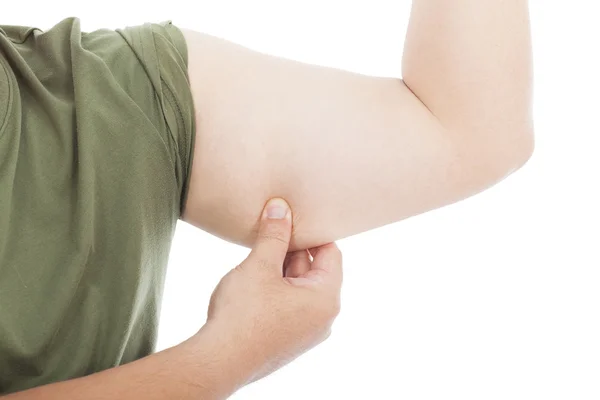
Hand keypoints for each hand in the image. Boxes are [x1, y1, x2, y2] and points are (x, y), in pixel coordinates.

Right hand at [204, 198, 342, 384]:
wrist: (219, 361)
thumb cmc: (243, 315)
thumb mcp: (260, 265)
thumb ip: (274, 235)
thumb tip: (280, 208)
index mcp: (326, 299)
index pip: (330, 253)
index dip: (311, 232)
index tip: (292, 217)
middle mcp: (323, 318)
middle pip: (314, 270)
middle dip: (292, 249)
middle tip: (271, 228)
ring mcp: (305, 332)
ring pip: (298, 288)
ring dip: (281, 268)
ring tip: (258, 252)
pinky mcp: (287, 340)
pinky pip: (288, 305)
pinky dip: (276, 288)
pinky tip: (254, 279)